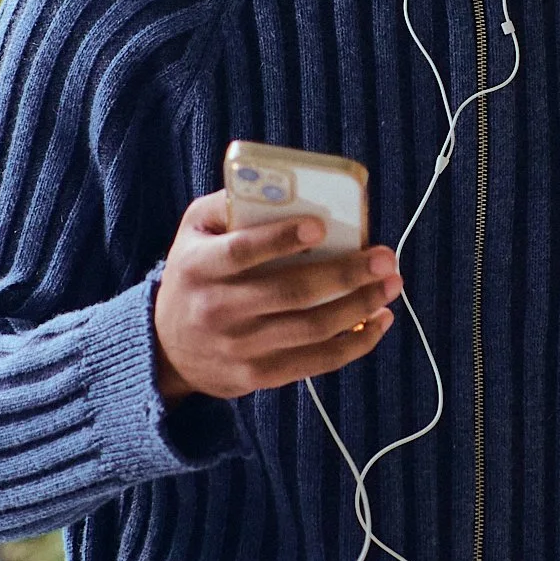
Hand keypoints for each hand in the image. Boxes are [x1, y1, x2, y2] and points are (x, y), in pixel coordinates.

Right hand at [153, 189, 401, 401]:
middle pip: (291, 293)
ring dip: (360, 306)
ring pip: (312, 329)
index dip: (281, 239)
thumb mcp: (195, 232)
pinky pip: (316, 362)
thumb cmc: (195, 275)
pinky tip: (379, 321)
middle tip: (385, 258)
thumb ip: (231, 205)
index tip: (321, 226)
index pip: (243, 252)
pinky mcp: (259, 376)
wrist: (168, 348)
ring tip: (390, 285)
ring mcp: (239, 347)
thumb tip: (282, 184)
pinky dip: (354, 343)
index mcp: (200, 267)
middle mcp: (217, 309)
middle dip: (346, 274)